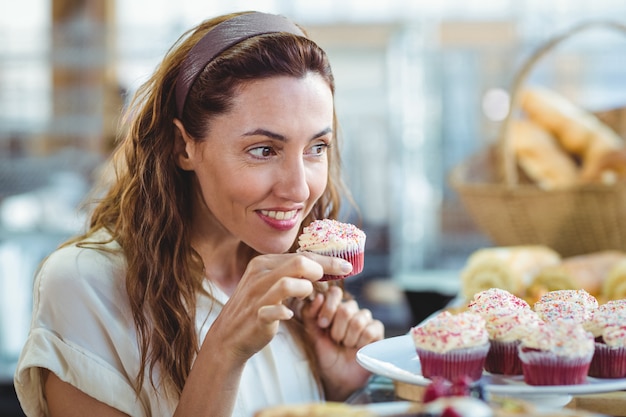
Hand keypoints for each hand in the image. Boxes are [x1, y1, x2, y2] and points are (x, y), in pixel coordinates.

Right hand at [205, 252, 350, 361]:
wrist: (228, 335)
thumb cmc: (256, 306)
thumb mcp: (269, 282)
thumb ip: (291, 272)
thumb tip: (320, 266)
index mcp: (264, 263)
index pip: (300, 254)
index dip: (327, 259)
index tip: (346, 265)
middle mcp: (259, 275)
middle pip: (299, 262)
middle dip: (325, 267)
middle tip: (339, 276)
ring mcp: (257, 296)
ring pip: (288, 282)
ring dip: (305, 288)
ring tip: (308, 295)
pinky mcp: (257, 315)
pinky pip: (273, 311)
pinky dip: (284, 312)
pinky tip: (289, 314)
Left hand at [300, 285, 384, 400]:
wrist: (338, 376)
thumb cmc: (326, 354)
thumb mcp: (312, 334)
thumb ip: (310, 314)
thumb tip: (318, 296)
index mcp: (334, 306)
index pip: (335, 292)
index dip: (329, 307)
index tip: (322, 325)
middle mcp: (351, 310)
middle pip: (346, 308)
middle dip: (337, 329)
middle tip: (336, 340)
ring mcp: (365, 319)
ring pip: (358, 320)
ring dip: (348, 338)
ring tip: (346, 345)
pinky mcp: (377, 331)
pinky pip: (370, 330)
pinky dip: (361, 342)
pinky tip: (358, 348)